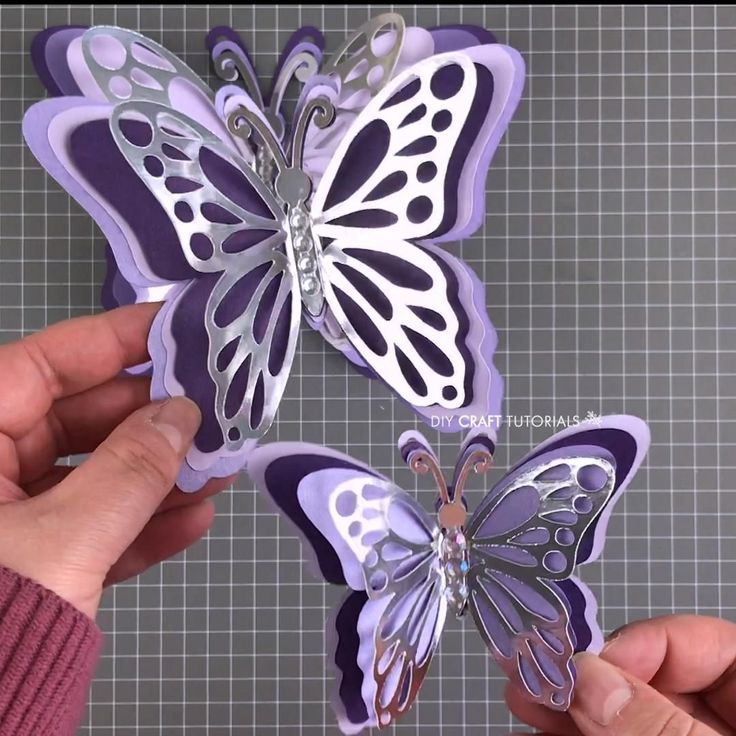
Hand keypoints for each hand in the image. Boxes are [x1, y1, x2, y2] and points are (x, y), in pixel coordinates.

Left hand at [0, 303, 231, 618]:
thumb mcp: (60, 540)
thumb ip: (130, 471)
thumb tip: (185, 415)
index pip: (46, 363)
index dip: (119, 339)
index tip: (180, 327)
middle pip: (82, 422)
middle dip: (156, 421)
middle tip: (219, 410)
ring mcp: (6, 517)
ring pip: (94, 477)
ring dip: (161, 477)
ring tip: (221, 469)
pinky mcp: (31, 561)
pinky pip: (91, 529)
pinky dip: (140, 528)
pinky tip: (193, 520)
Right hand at [506, 615, 735, 734]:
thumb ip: (659, 726)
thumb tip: (591, 679)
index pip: (711, 646)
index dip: (647, 642)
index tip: (592, 662)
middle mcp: (724, 727)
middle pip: (654, 683)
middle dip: (588, 677)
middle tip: (534, 668)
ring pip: (624, 721)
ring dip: (567, 709)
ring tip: (522, 698)